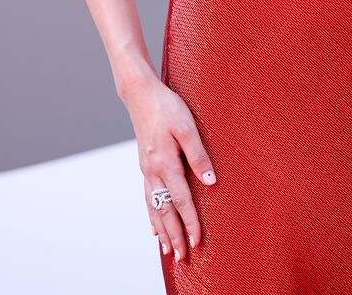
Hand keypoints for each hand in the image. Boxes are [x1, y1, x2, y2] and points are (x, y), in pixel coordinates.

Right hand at [120, 74, 216, 261]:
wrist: (141, 95)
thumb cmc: (167, 107)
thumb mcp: (187, 127)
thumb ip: (198, 155)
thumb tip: (210, 183)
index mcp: (165, 163)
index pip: (181, 201)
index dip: (191, 222)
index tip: (198, 242)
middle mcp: (153, 172)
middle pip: (165, 211)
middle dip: (174, 235)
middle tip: (182, 257)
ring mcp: (146, 170)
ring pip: (154, 207)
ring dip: (162, 230)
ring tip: (168, 250)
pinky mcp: (144, 166)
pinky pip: (147, 197)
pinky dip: (151, 215)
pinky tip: (153, 226)